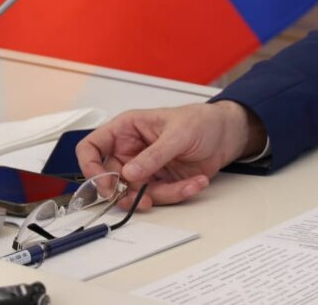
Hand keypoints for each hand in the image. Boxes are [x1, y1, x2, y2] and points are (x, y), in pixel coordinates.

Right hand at [76, 101, 265, 209]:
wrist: (227, 133)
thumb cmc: (202, 121)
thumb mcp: (179, 133)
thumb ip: (154, 154)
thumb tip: (129, 173)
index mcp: (127, 129)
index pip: (91, 147)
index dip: (90, 167)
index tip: (105, 184)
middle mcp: (131, 151)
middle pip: (111, 179)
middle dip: (130, 192)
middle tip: (146, 197)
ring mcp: (145, 168)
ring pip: (137, 193)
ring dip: (163, 194)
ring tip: (191, 182)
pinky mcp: (160, 181)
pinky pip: (159, 196)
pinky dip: (179, 193)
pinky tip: (197, 182)